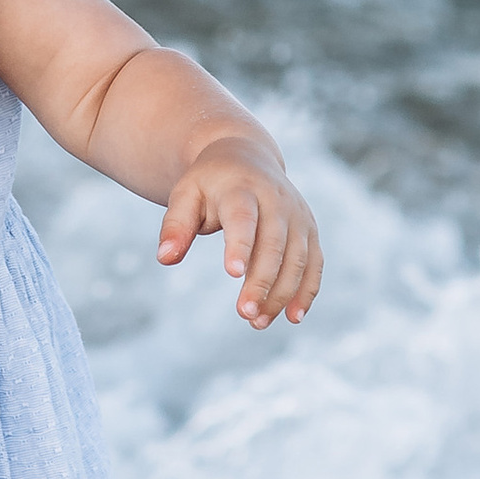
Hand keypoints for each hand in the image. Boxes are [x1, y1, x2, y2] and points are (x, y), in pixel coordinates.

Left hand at [157, 140, 322, 327]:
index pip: (244, 218)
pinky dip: (307, 290)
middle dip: (262, 281)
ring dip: (282, 293)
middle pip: (274, 244)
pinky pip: (314, 263)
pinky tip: (293, 317)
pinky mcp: (309, 230)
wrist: (246, 156)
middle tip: (244, 314)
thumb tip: (165, 258)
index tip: (233, 274)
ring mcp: (297, 216)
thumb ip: (175, 225)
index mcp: (242, 188)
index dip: (240, 244)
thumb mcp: (186, 194)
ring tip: (257, 322)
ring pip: (298, 258)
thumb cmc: (210, 183)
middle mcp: (276, 200)